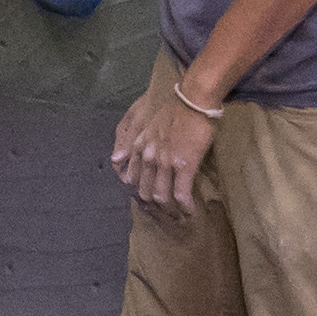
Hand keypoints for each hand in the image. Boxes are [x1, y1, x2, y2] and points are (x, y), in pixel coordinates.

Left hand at [110, 73, 216, 212]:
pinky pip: (181, 193)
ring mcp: (165, 162)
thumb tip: (122, 158)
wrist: (194, 99)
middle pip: (145, 191)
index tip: (148, 201)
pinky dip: (185, 206)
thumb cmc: (176, 108)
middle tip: (166, 213)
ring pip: (161, 196)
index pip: (132, 178)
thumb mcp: (150, 124)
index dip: (139, 192)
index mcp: (139, 146)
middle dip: (155, 206)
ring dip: (170, 210)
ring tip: (179, 216)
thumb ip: (140, 142)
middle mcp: (148, 157)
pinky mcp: (184, 165)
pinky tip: (190, 211)